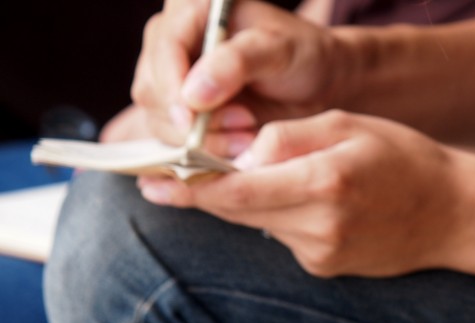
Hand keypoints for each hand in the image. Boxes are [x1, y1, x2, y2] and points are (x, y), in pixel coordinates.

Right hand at [132, 0, 340, 153]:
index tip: (191, 118)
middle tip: (244, 123)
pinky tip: (239, 148)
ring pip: (160, 122)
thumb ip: (237, 63)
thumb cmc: (301, 56)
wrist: (317, 84)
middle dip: (193, 119)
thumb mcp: (278, 50)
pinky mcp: (181, 116)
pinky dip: (205, 152)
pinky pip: (174, 143)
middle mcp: (172, 44)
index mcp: (190, 10)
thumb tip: (192, 94)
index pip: (163, 47)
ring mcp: (172, 81)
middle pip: (152, 90)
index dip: (171, 85)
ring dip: (203, 140)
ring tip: (248, 134)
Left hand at [136, 110, 474, 277]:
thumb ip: (289, 136)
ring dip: (248, 202)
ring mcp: (322, 255)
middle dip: (205, 194)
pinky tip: (310, 203)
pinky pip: (283, 239)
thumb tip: (239, 155)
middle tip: (170, 179)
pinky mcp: (326, 269)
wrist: (455, 216)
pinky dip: (279, 218)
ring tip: (274, 181)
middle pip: (238, 211)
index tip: (153, 184)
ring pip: (259, 225)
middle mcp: (320, 227)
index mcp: (326, 183)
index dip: (190, 188)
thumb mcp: (350, 125)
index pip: (238, 189)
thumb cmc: (406, 159)